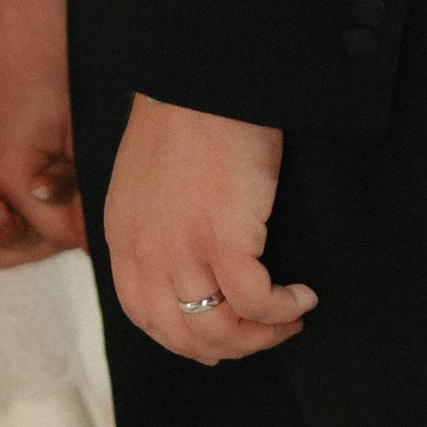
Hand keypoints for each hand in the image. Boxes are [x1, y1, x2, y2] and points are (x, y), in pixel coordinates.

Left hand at [104, 93, 316, 363]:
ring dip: (262, 334)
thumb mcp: (147, 179)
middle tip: (264, 332)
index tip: (219, 338)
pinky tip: (303, 295)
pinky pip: (257, 302)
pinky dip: (284, 308)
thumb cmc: (187, 117)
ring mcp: (183, 249)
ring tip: (290, 316)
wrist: (204, 81)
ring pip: (220, 328)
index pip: (145, 315)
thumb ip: (154, 223)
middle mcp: (147, 251)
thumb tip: (186, 262)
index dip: (185, 338)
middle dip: (228, 346)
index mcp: (124, 236)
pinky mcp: (224, 240)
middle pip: (182, 334)